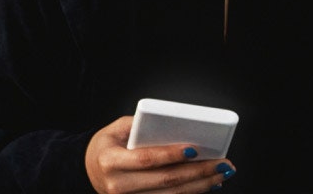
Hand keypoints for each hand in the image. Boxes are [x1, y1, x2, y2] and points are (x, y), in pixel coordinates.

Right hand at [85, 115, 235, 193]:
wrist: (91, 172)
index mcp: (110, 161)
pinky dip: (192, 193)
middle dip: (198, 171)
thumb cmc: (106, 148)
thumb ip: (138, 125)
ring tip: (221, 173)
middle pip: (166, 180)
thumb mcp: (114, 130)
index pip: (146, 159)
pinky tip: (207, 185)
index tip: (195, 148)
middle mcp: (118, 185)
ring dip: (201, 185)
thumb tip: (171, 125)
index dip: (171, 154)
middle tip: (222, 163)